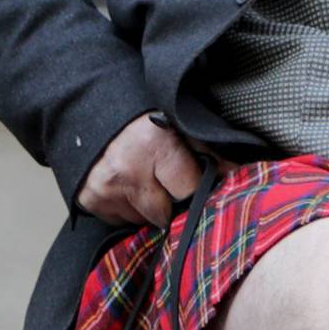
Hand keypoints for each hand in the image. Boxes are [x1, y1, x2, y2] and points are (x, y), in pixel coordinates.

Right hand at [77, 112, 203, 225]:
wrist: (91, 108)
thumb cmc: (142, 119)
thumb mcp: (179, 127)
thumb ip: (210, 153)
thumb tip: (240, 175)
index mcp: (156, 146)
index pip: (189, 192)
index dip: (193, 189)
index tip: (189, 182)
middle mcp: (128, 170)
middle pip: (164, 215)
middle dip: (168, 202)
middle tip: (163, 179)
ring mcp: (105, 187)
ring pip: (141, 220)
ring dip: (146, 207)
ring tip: (141, 178)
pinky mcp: (88, 199)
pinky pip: (118, 220)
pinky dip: (125, 208)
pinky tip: (124, 185)